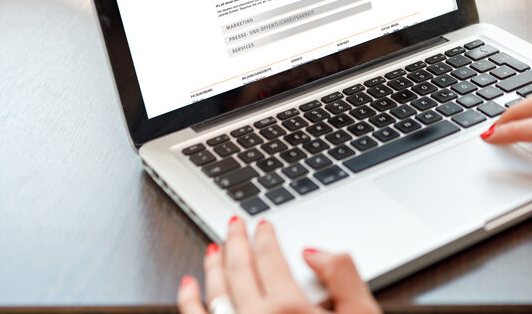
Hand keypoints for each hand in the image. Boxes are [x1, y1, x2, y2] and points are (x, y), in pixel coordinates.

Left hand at [177, 216, 379, 313]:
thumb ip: (343, 276)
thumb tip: (316, 251)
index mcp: (290, 310)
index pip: (270, 260)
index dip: (266, 238)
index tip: (263, 226)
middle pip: (238, 271)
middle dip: (235, 243)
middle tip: (233, 226)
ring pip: (214, 295)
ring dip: (212, 268)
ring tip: (212, 250)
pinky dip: (189, 302)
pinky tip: (188, 287)